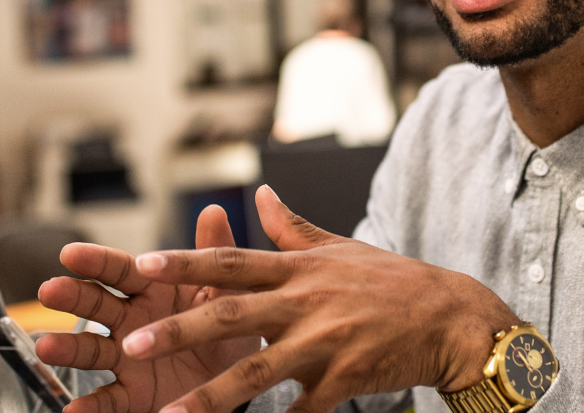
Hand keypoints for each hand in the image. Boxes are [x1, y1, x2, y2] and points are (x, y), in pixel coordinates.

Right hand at [35, 206, 263, 412]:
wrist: (235, 379)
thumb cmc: (224, 327)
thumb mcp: (226, 291)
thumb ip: (215, 257)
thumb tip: (214, 210)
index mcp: (152, 288)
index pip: (120, 270)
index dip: (96, 261)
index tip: (70, 253)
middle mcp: (132, 320)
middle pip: (97, 305)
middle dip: (72, 297)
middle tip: (48, 291)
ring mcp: (128, 357)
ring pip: (93, 350)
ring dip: (68, 348)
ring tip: (46, 347)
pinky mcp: (133, 394)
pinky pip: (109, 399)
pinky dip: (91, 405)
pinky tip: (72, 408)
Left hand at [122, 185, 519, 412]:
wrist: (449, 317)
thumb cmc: (392, 282)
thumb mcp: (340, 247)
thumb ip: (292, 229)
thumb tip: (262, 192)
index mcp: (299, 269)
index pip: (232, 261)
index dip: (186, 262)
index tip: (142, 264)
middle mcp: (306, 301)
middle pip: (232, 315)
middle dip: (179, 330)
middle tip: (134, 345)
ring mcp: (326, 342)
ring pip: (258, 371)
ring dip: (212, 396)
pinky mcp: (346, 378)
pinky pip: (304, 409)